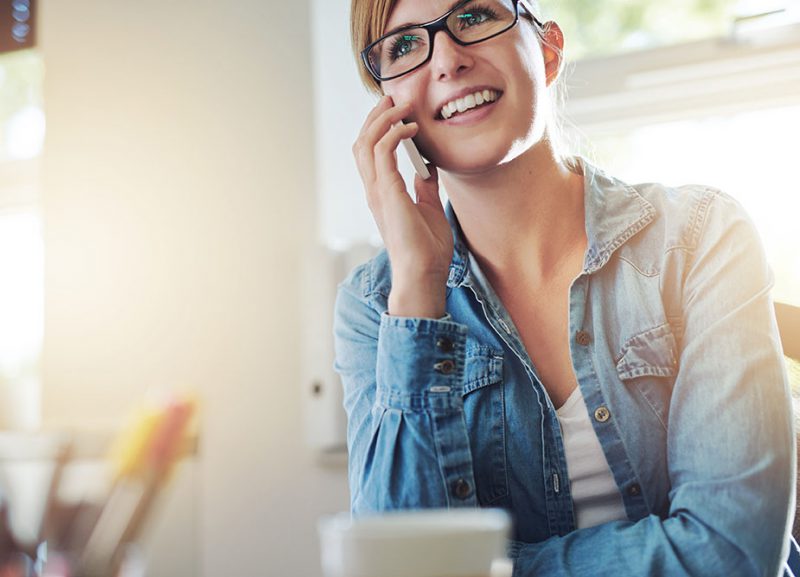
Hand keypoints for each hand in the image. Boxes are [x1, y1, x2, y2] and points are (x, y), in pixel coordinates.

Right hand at [352, 96, 453, 317]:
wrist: (424, 274)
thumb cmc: (426, 250)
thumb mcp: (429, 209)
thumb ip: (425, 188)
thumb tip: (428, 170)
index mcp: (382, 193)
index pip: (370, 152)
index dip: (378, 127)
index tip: (397, 111)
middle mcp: (374, 190)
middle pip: (362, 142)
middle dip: (375, 116)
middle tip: (394, 98)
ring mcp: (378, 192)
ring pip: (367, 143)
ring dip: (383, 119)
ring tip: (402, 106)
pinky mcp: (388, 194)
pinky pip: (383, 153)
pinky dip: (394, 134)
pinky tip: (411, 128)